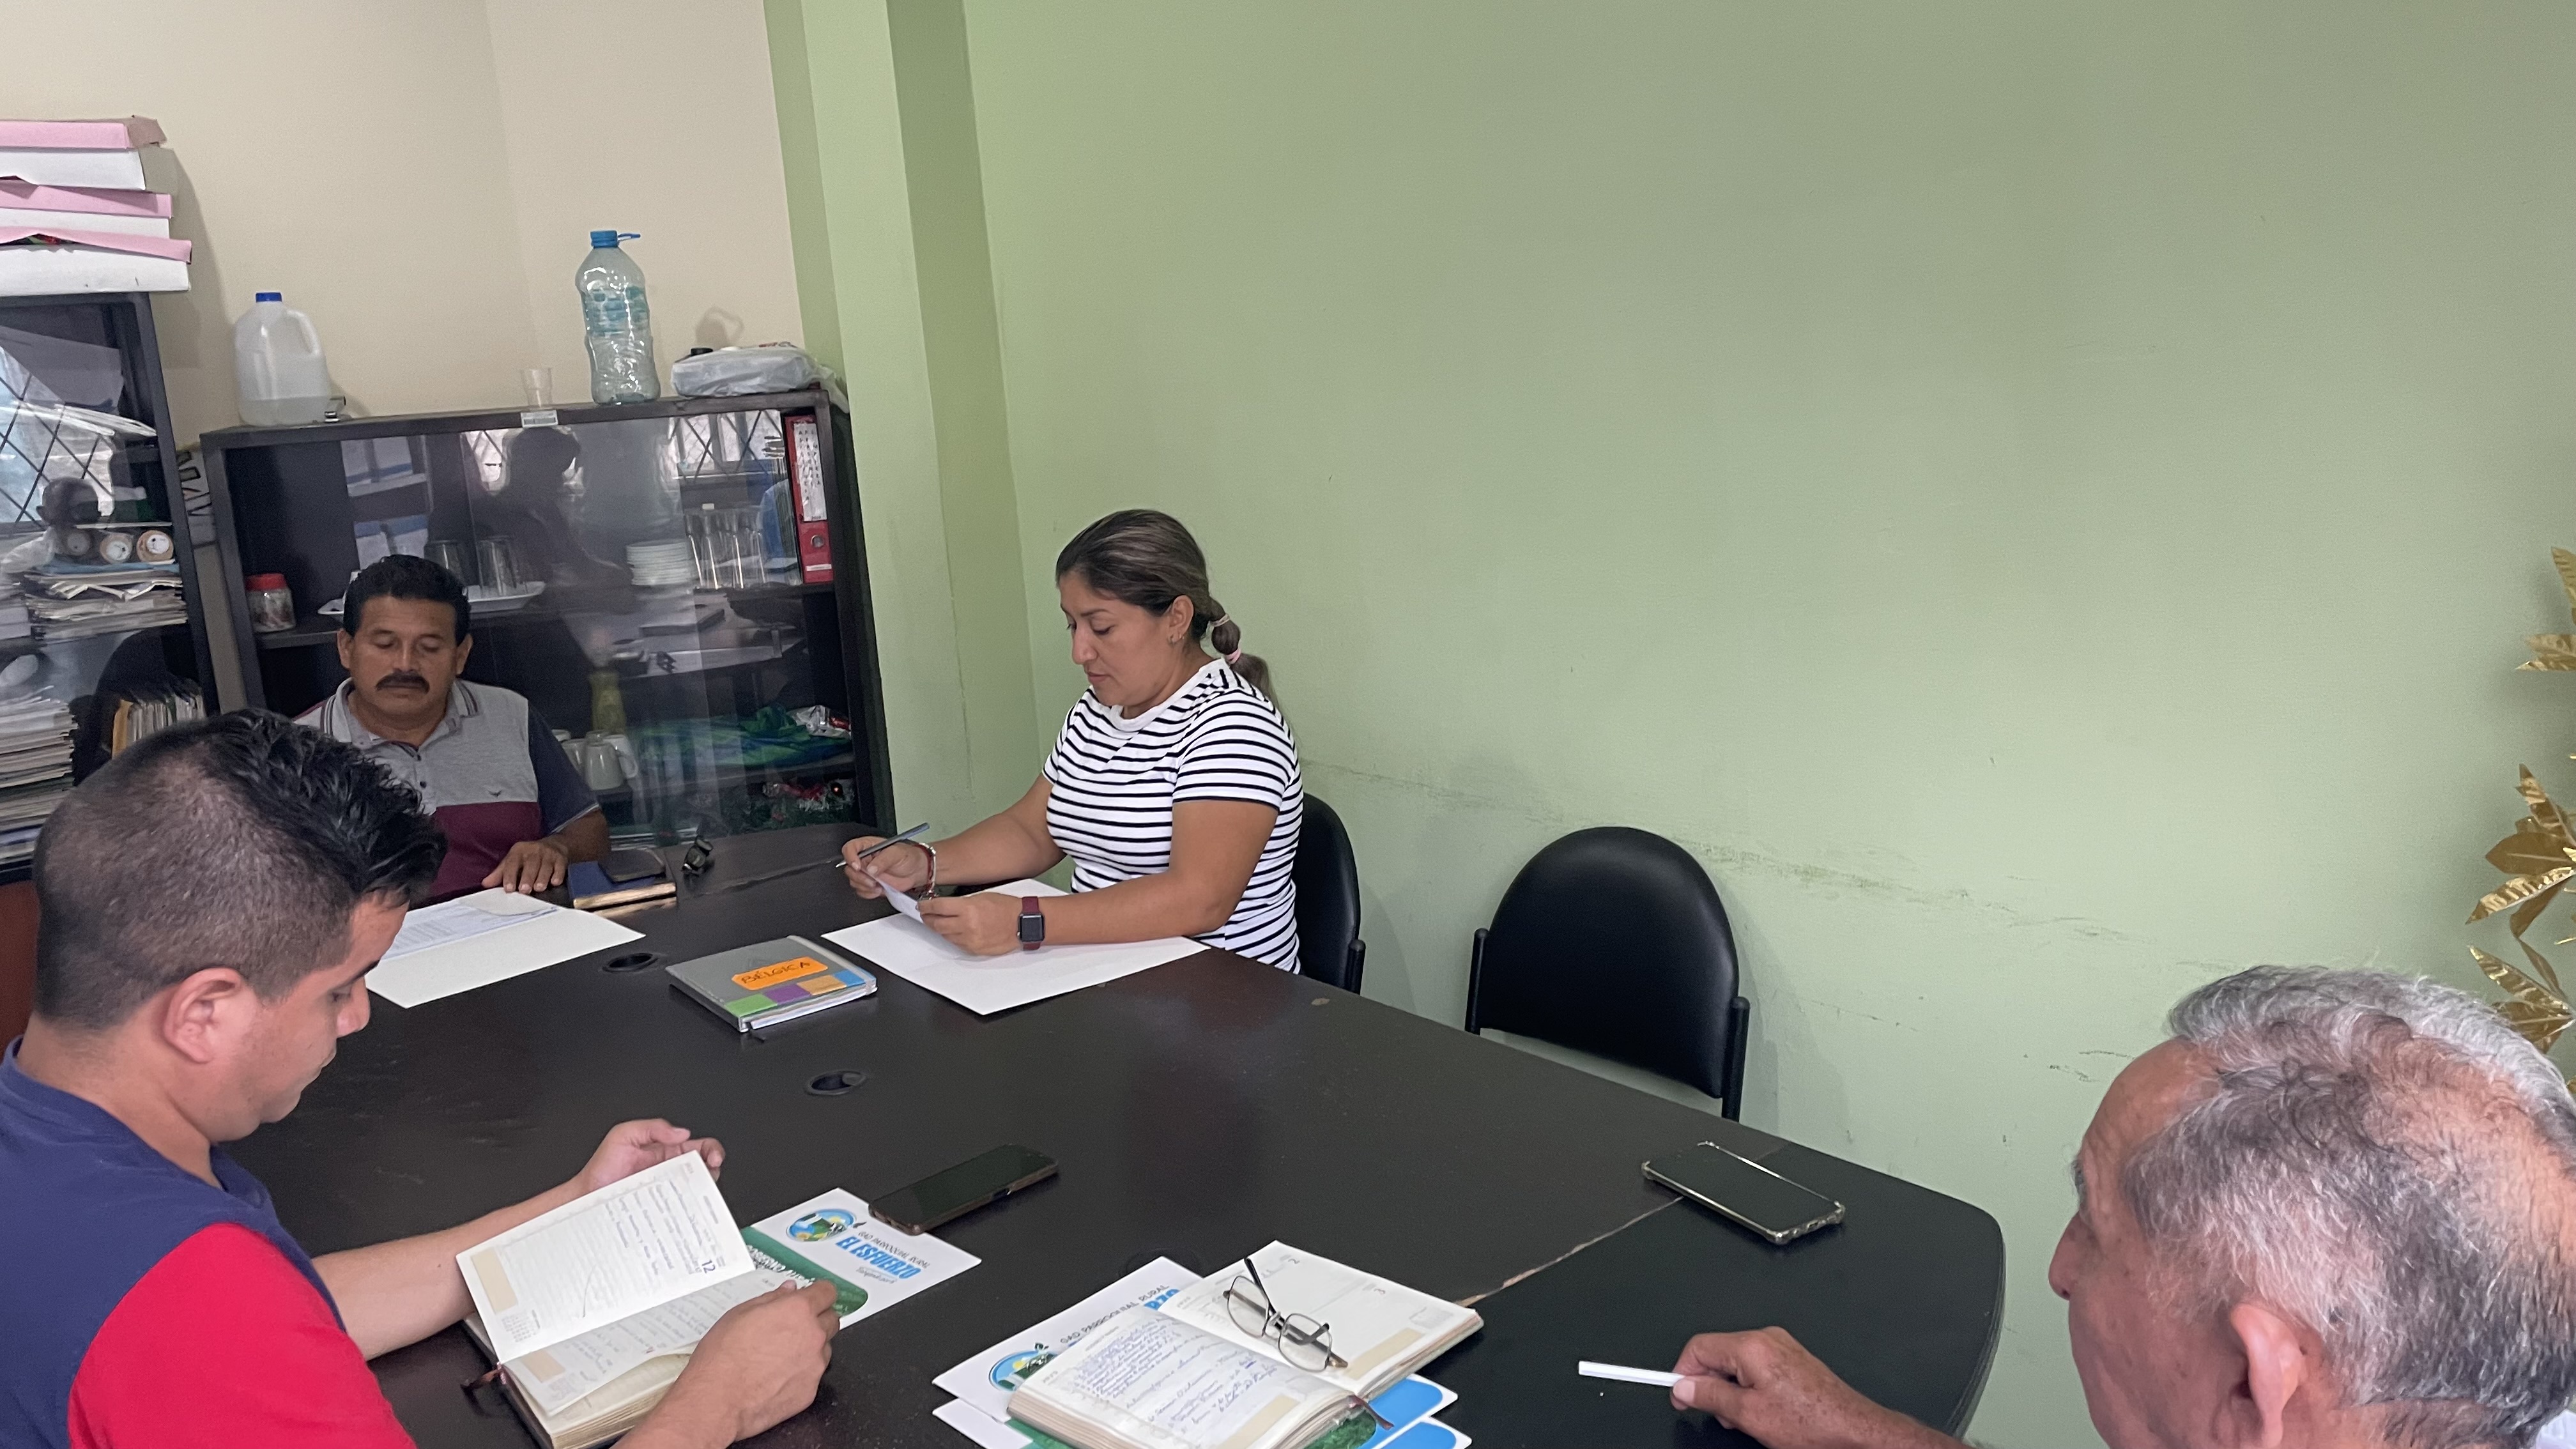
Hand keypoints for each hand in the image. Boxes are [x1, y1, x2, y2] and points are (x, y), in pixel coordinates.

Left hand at [485, 836, 570, 892]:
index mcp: (519, 851)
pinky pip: (560, 866)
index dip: (510, 875)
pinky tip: (555, 882)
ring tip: (539, 888)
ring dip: (542, 878)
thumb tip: (485, 884)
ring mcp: (548, 854)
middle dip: (528, 877)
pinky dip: (558, 874)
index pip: (512, 862)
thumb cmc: (529, 857)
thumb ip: (500, 873)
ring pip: (545, 866)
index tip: (509, 888)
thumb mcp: (513, 861)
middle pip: (530, 864)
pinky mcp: (561, 858)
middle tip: (524, 890)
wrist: (555, 845)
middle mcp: (534, 850)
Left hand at [571, 1119, 723, 1195]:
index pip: (698, 1146)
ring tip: (699, 1189)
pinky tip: (685, 1205)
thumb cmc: (602, 1168)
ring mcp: (666, 1190)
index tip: (713, 1157)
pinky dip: (688, 1208)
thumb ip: (652, 1127)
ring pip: (695, 1190)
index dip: (711, 1150)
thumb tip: (682, 1133)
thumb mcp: (623, 1135)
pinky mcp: (661, 1208)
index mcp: (665, 1149)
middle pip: (703, 1169)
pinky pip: (680, 1208)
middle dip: (713, 1171)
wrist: (587, 1196)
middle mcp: (669, 1170)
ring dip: (702, 1190)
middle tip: (709, 1174)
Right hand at [648, 1281, 839, 1443]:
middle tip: (793, 1326)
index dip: (819, 1293)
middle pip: (831, 1320)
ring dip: (810, 1348)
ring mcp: (814, 1365)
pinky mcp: (810, 1391)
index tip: (815, 1296)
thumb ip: (771, 1299)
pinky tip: (777, 1376)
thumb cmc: (722, 1358)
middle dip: (817, 1319)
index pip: (827, 1292)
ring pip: (824, 1349)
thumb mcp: (740, 1314)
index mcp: (797, 1311)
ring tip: (779, 1355)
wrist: (717, 1400)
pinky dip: (801, 1373)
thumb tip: (788, 1291)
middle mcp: (813, 1336)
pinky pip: (813, 1375)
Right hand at [842, 836, 930, 899]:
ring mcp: (866, 872)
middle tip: (872, 880)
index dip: (850, 857)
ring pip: (854, 881)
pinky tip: (879, 890)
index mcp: (868, 846)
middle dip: (859, 877)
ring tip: (879, 885)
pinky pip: (861, 890)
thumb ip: (883, 860)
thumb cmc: (908, 857)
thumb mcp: (897, 853)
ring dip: (864, 886)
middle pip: (849, 868)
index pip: (850, 848)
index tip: (858, 866)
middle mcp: (865, 859)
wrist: (917, 871)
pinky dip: (868, 893)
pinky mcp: (870, 883)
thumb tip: (871, 869)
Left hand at [919, 892, 1019, 954]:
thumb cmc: (1006, 908)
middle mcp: (966, 925)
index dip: (926, 907)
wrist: (1022, 923)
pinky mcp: (974, 949)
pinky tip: (953, 931)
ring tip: (938, 923)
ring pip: (944, 935)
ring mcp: (969, 939)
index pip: (938, 907)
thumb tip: (945, 907)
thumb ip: (961, 903)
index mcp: (968, 908)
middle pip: (937, 924)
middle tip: (926, 915)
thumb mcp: (981, 896)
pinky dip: (951, 937)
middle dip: (928, 919)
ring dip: (939, 928)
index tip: (922, 906)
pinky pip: (956, 944)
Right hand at [1670, 1328, 1941, 1448]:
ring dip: (1731, 1390)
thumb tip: (1684, 1387)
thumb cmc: (1810, 1422)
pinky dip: (1749, 1388)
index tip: (1678, 1395)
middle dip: (1710, 1385)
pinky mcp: (1792, 1360)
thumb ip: (1710, 1397)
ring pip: (1736, 1363)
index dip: (1682, 1373)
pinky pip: (1756, 1367)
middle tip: (1717, 1414)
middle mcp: (1767, 1339)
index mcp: (1752, 1346)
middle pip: (1717, 1354)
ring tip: (1746, 1419)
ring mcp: (1782, 1347)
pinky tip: (1761, 1413)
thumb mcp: (1747, 1414)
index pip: (1698, 1347)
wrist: (1852, 1429)